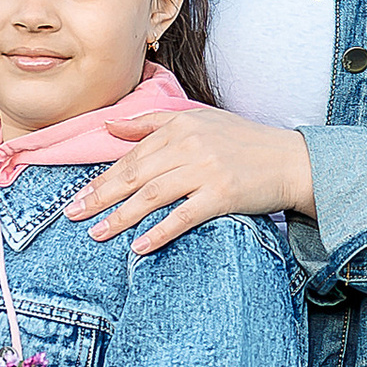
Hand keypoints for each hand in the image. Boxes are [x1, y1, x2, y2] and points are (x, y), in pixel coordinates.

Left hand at [69, 106, 316, 253]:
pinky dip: (159, 232)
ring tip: (98, 233)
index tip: (79, 196)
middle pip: (135, 175)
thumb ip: (153, 122)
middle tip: (74, 215)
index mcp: (180, 126)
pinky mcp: (222, 195)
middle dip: (100, 197)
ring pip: (152, 196)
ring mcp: (206, 170)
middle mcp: (190, 145)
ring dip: (121, 217)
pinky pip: (183, 216)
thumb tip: (109, 127)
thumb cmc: (244, 142)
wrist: (292, 160)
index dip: (102, 178)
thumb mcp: (199, 120)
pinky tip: (139, 246)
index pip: (132, 156)